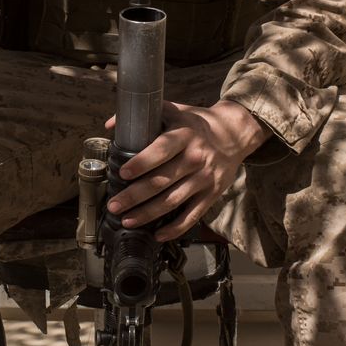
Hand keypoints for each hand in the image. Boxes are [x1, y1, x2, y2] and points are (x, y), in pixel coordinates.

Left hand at [105, 100, 268, 242]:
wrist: (234, 135)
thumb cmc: (197, 123)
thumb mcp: (174, 110)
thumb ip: (144, 114)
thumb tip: (110, 126)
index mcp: (184, 135)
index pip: (161, 150)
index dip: (141, 163)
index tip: (122, 173)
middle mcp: (196, 157)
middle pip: (162, 181)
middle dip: (134, 196)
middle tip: (114, 205)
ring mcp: (205, 178)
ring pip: (172, 201)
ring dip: (147, 214)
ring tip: (126, 220)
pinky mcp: (212, 194)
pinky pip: (192, 216)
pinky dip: (175, 229)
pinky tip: (158, 235)